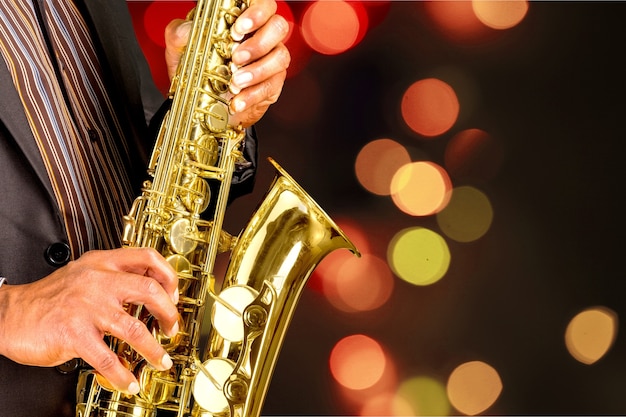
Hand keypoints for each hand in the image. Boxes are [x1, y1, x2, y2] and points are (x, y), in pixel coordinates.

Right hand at [0, 248, 178, 394]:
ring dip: (153, 349)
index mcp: (102, 263)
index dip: (168, 275)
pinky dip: (123, 373)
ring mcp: (86, 307)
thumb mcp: (84, 274)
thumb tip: (151, 292)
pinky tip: (129, 381)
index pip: (147, 257)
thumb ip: (113, 277)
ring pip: (134, 328)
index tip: (174, 294)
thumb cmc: (49, 298)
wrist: (10, 315)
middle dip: (169, 312)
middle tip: (171, 327)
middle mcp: (97, 281)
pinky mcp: (74, 333)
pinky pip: (108, 357)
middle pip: (149, 289)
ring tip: (160, 360)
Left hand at [165, 0, 290, 127]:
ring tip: (235, 83)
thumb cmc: (197, 68)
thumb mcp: (181, 49)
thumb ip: (179, 34)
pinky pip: (271, 87)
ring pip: (280, 58)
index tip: (237, 29)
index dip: (257, 12)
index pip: (263, 5)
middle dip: (258, 43)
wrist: (203, 104)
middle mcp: (263, 36)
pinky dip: (253, 95)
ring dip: (257, 71)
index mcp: (244, 20)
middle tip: (236, 57)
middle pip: (278, 27)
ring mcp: (271, 60)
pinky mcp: (273, 84)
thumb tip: (187, 30)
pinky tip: (237, 101)